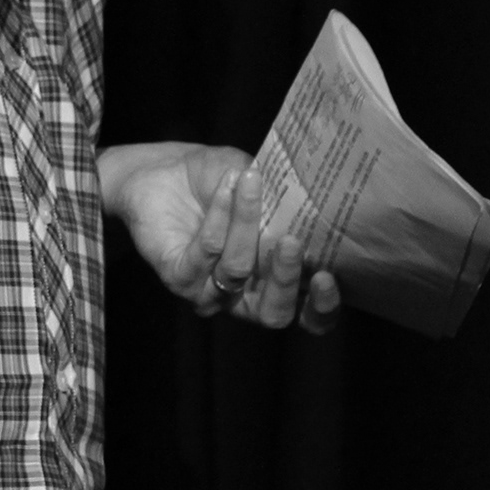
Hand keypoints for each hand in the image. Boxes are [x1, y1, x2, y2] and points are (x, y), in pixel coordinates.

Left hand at [98, 141, 340, 332]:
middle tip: (289, 241)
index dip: (323, 308)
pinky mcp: (177, 277)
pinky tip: (226, 184)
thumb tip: (316, 205)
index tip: (327, 277)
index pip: (309, 317)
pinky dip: (220, 214)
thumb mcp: (264, 184)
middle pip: (274, 314)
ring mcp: (208, 291)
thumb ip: (287, 202)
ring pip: (237, 271)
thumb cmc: (219, 180)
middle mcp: (243, 296)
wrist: (162, 171)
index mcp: (274, 282)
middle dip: (285, 278)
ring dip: (247, 222)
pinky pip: (206, 252)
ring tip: (250, 180)